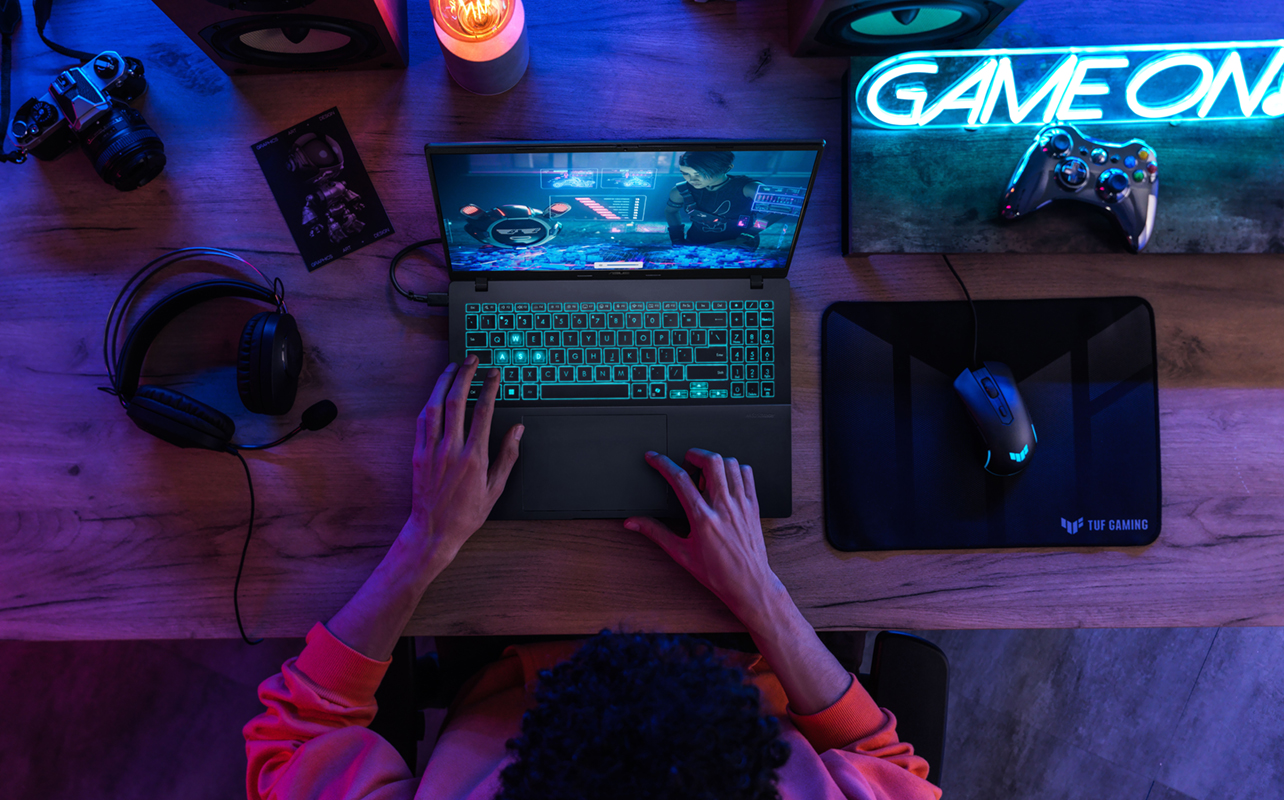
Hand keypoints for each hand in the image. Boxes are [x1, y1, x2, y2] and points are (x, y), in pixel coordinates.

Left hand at [402, 356, 522, 566]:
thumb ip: (508, 456)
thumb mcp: (496, 489)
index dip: (489, 388)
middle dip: (465, 375)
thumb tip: (517, 431)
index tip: (494, 374)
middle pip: (457, 401)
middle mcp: (451, 449)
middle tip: (472, 359)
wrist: (433, 531)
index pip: (483, 412)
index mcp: (474, 457)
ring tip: (452, 367)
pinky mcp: (417, 454)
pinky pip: (422, 421)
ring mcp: (431, 450)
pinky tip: (435, 393)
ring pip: (436, 406)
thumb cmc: (466, 514)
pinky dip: (429, 403)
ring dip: (444, 382)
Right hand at [625, 448, 784, 623]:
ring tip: (705, 474)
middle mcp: (724, 507)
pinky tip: (725, 481)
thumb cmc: (717, 573)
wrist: (749, 585)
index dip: (662, 463)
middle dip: (693, 454)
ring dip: (715, 461)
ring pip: (730, 463)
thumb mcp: (681, 554)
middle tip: (685, 463)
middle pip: (710, 461)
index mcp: (702, 519)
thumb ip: (655, 533)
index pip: (679, 479)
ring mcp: (741, 504)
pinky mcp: (754, 505)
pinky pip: (747, 473)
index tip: (653, 457)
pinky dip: (735, 469)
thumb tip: (633, 523)